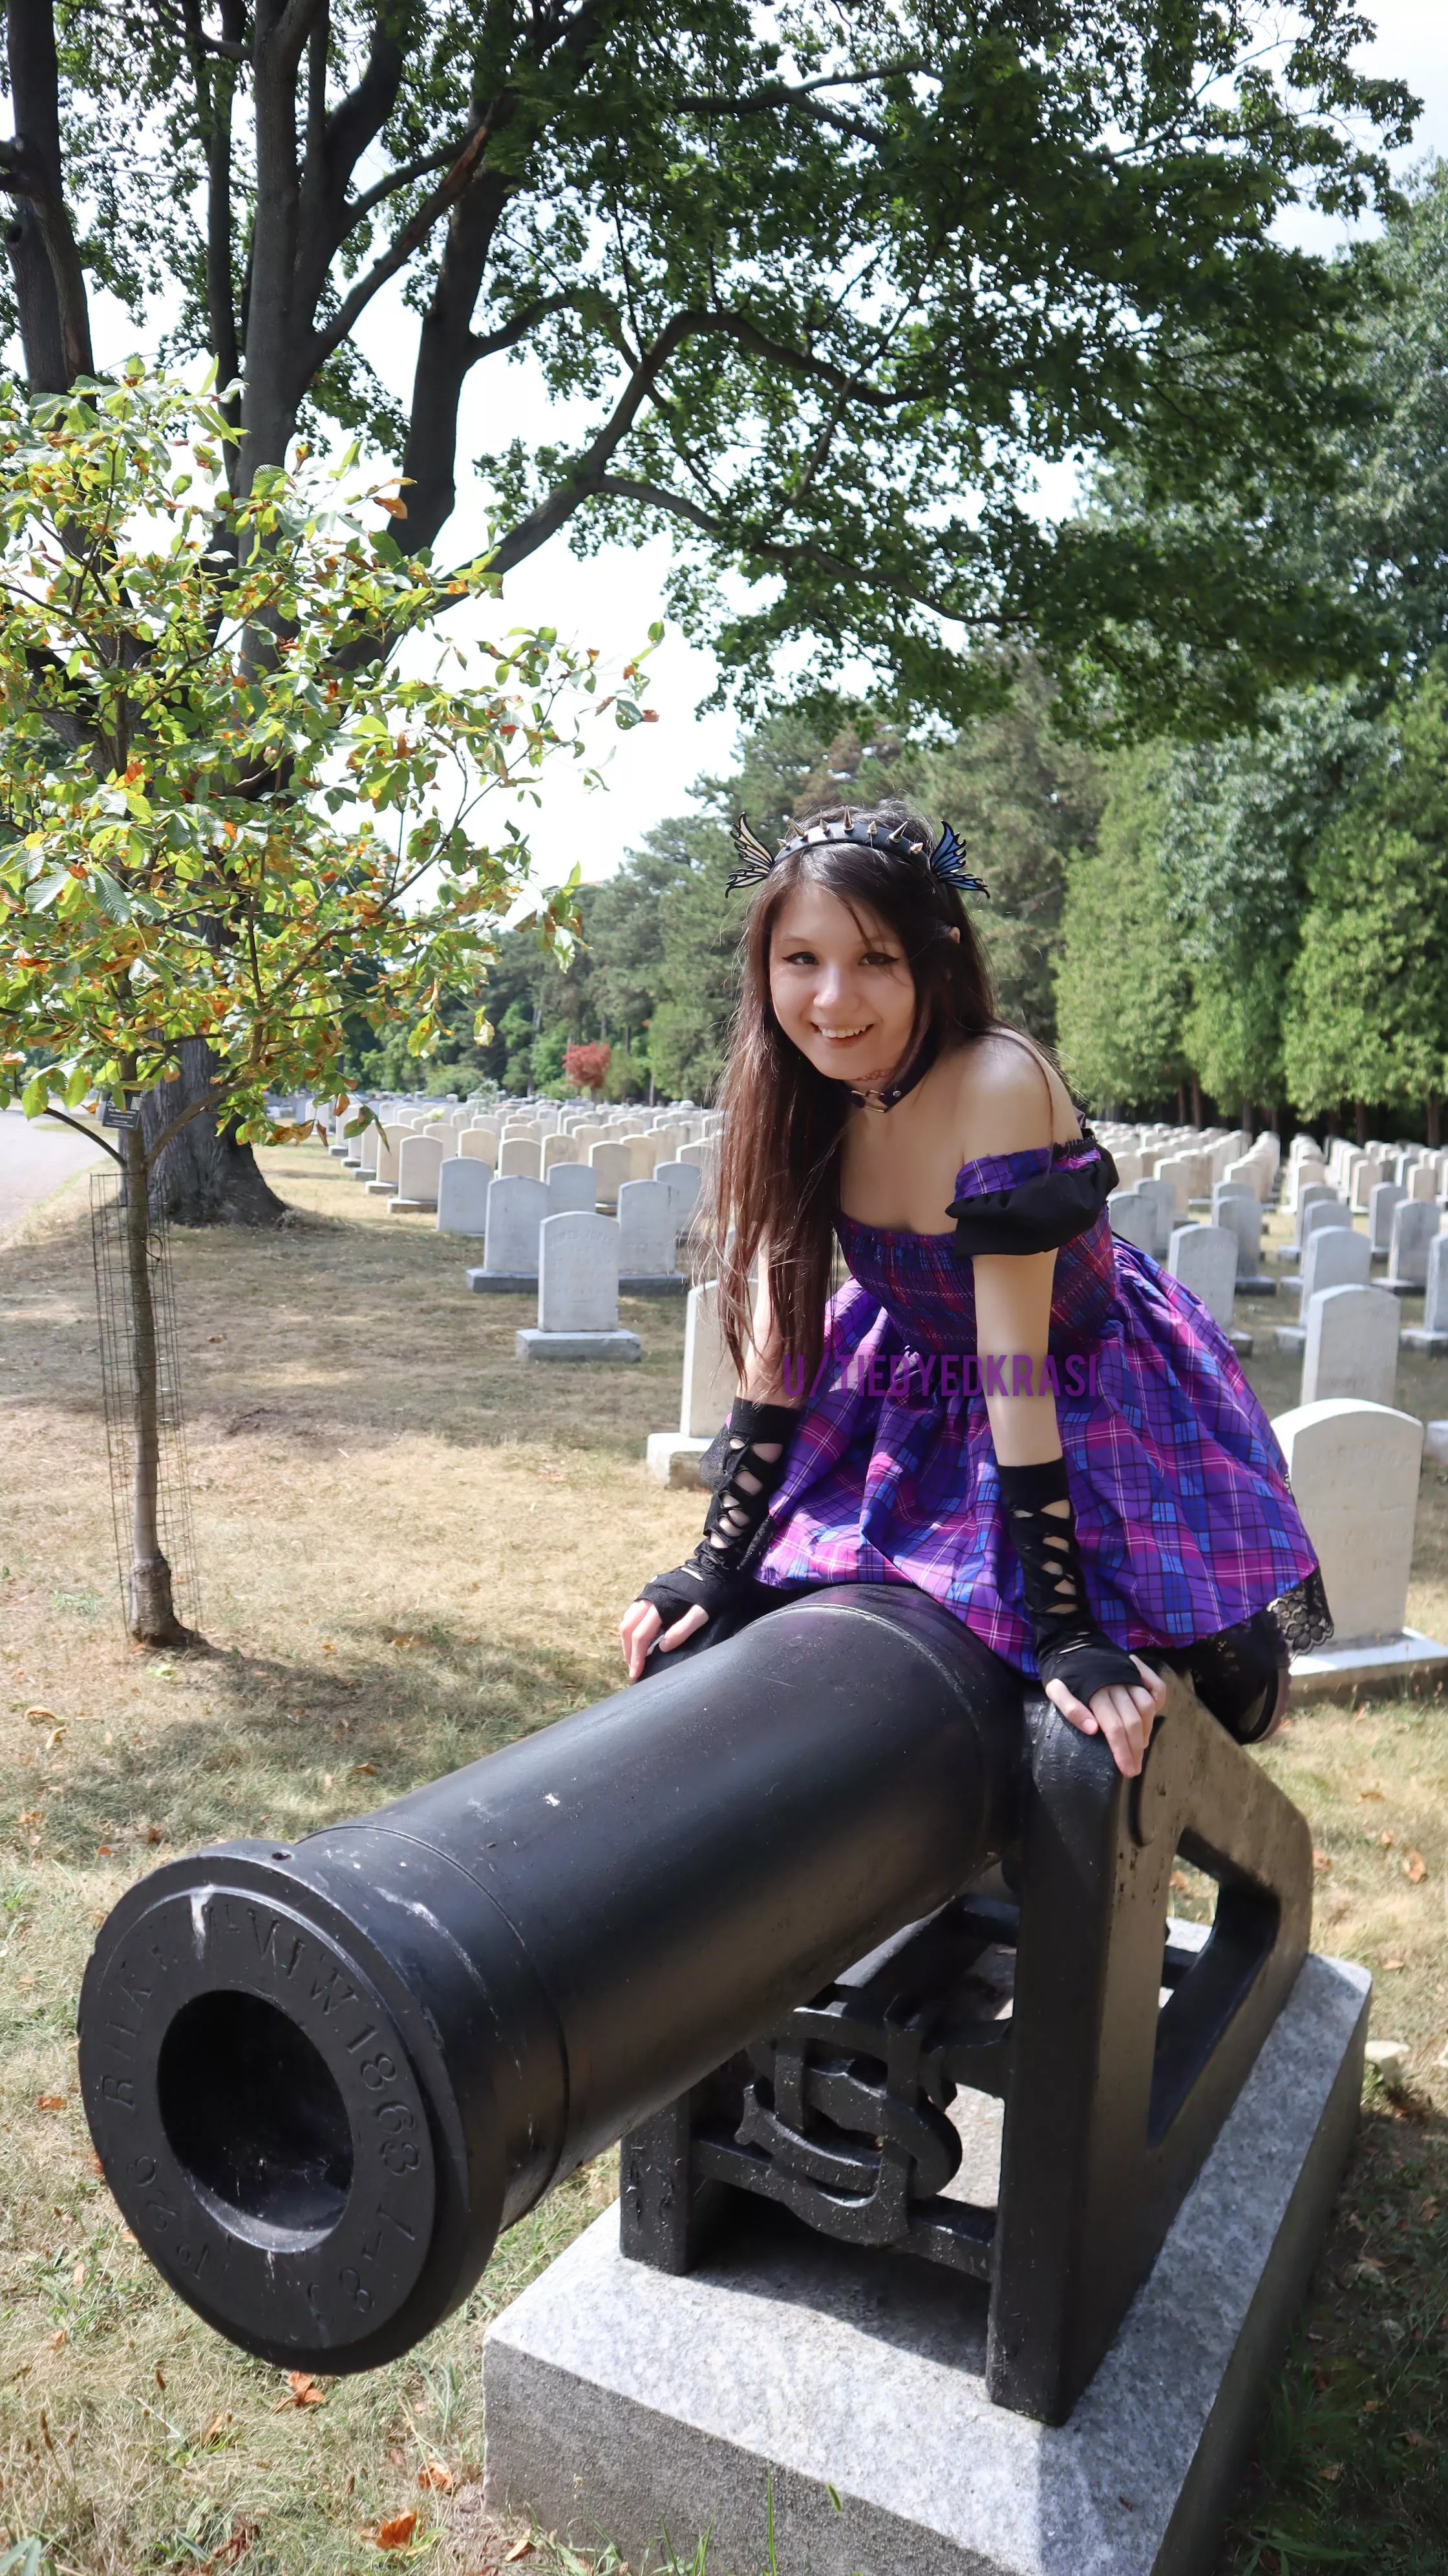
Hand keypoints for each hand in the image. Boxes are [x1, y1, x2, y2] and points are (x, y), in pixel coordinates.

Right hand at [619, 1596, 708, 1681]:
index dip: (637, 1657)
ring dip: (627, 1640)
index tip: (636, 1674)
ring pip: (627, 1619)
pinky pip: (633, 1612)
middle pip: (627, 1628)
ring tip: (634, 1657)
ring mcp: (647, 1592)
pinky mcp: (651, 1591)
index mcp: (658, 1604)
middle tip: (632, 1670)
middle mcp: (648, 1597)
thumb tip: (662, 1648)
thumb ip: (682, 1630)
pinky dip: (632, 1628)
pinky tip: (640, 1638)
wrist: (713, 1568)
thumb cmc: (709, 1592)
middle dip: (627, 1651)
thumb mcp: (701, 1614)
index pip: (640, 1636)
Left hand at [1044, 1655, 1165, 1777]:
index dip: (1122, 1751)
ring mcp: (1129, 1675)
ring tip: (1140, 1747)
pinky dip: (1159, 1698)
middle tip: (1134, 1767)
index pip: (1114, 1727)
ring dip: (1147, 1729)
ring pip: (1147, 1706)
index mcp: (1095, 1692)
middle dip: (1135, 1748)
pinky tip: (1153, 1716)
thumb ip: (1070, 1708)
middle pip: (1133, 1721)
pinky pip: (1155, 1685)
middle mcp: (1116, 1683)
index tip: (1128, 1770)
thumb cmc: (1061, 1670)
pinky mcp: (1135, 1668)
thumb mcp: (1055, 1689)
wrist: (1069, 1639)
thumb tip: (1093, 1730)